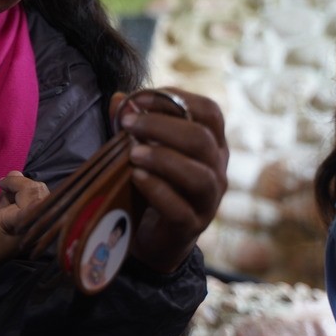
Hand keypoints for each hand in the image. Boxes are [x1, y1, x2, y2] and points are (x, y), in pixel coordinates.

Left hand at [113, 87, 228, 273]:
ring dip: (162, 158)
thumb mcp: (143, 150)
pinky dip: (158, 190)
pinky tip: (137, 178)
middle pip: (202, 139)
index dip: (177, 99)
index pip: (209, 111)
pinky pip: (180, 208)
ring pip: (199, 175)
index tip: (138, 98)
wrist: (155, 237)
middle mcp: (216, 169)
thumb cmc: (153, 184)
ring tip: (132, 153)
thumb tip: (119, 98)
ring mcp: (207, 200)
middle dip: (162, 126)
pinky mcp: (191, 226)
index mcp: (211, 144)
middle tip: (128, 123)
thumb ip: (133, 125)